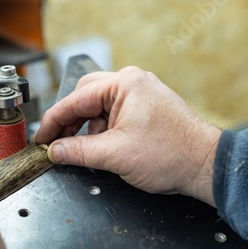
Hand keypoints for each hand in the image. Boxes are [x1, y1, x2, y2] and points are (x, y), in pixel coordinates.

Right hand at [35, 67, 220, 205]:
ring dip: (88, 128)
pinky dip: (104, 129)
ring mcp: (141, 94)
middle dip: (71, 122)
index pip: (75, 100)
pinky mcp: (146, 107)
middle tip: (58, 144)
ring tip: (87, 151)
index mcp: (124, 84)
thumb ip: (78, 151)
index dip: (53, 122)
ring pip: (99, 106)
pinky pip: (114, 113)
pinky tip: (103, 147)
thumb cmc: (171, 155)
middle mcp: (132, 82)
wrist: (206, 166)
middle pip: (85, 97)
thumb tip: (54, 151)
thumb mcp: (115, 155)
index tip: (41, 139)